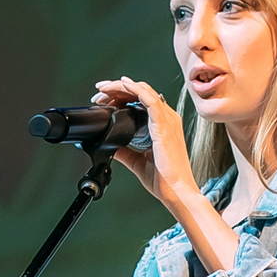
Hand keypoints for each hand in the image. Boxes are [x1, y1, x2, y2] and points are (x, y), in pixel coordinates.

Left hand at [94, 77, 194, 209]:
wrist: (177, 191)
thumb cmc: (164, 179)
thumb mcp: (138, 162)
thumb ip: (125, 151)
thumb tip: (110, 144)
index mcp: (163, 125)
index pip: (142, 100)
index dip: (122, 96)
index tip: (104, 100)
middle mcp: (167, 119)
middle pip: (141, 92)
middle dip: (117, 89)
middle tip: (99, 92)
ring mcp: (168, 120)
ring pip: (143, 91)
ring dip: (121, 87)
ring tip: (103, 89)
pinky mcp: (165, 125)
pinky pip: (150, 99)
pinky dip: (135, 89)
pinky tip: (122, 85)